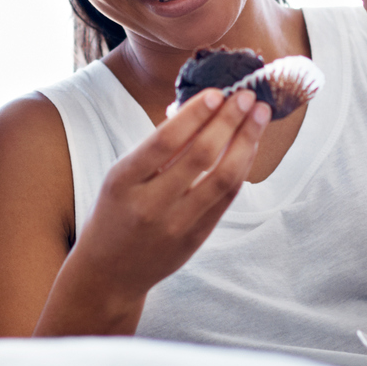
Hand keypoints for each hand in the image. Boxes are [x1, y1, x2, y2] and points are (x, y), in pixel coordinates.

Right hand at [63, 86, 269, 315]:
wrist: (109, 272)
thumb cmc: (114, 213)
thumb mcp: (120, 177)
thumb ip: (156, 150)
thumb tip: (198, 110)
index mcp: (124, 182)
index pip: (165, 142)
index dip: (194, 115)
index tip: (215, 92)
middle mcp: (151, 205)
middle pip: (201, 157)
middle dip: (228, 121)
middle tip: (245, 96)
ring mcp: (176, 225)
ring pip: (222, 179)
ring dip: (245, 143)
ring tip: (258, 116)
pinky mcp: (195, 239)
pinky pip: (225, 199)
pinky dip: (240, 168)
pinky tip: (248, 146)